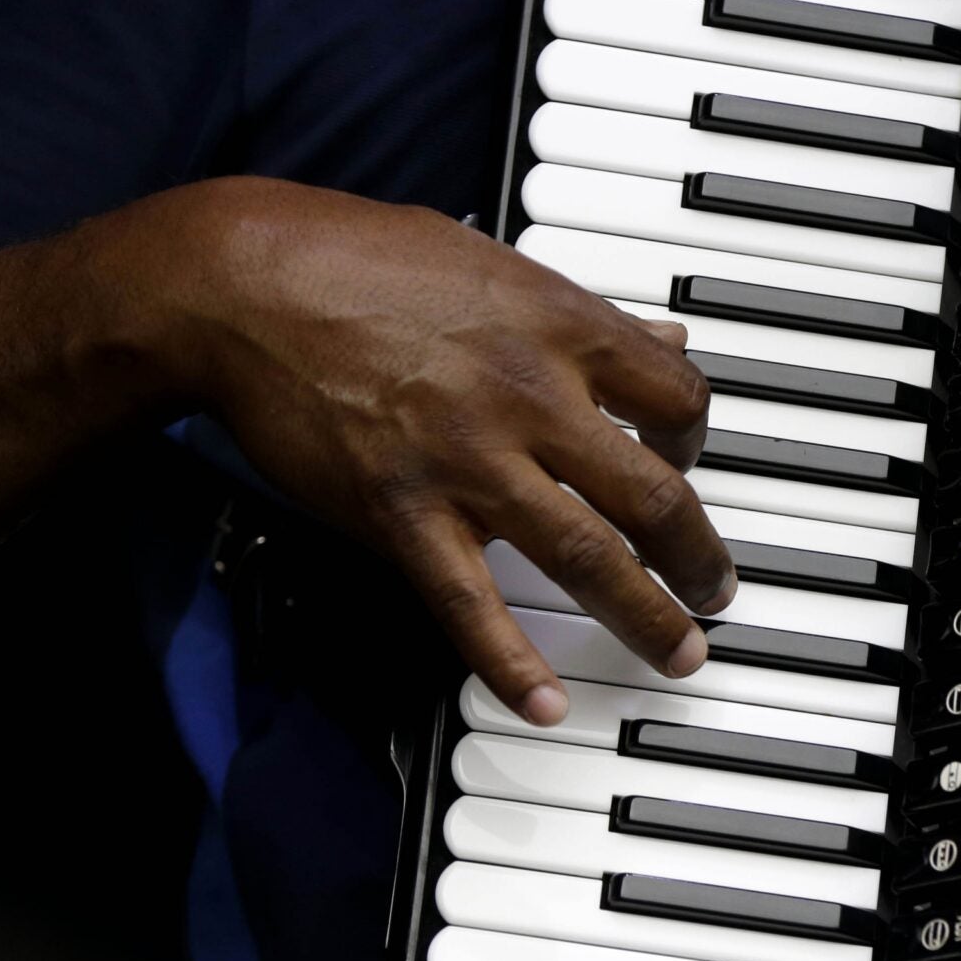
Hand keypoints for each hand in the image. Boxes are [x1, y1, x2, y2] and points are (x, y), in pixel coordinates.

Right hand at [145, 177, 732, 725]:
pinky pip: (471, 603)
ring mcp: (468, 459)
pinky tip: (543, 703)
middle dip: (699, 557)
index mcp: (561, 325)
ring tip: (678, 653)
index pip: (680, 395)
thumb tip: (662, 337)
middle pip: (655, 494)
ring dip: (646, 616)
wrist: (244, 283)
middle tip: (715, 591)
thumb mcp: (494, 263)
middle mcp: (531, 395)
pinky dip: (512, 662)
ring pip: (588, 556)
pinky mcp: (402, 510)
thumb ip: (584, 314)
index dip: (697, 440)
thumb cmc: (358, 257)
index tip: (686, 464)